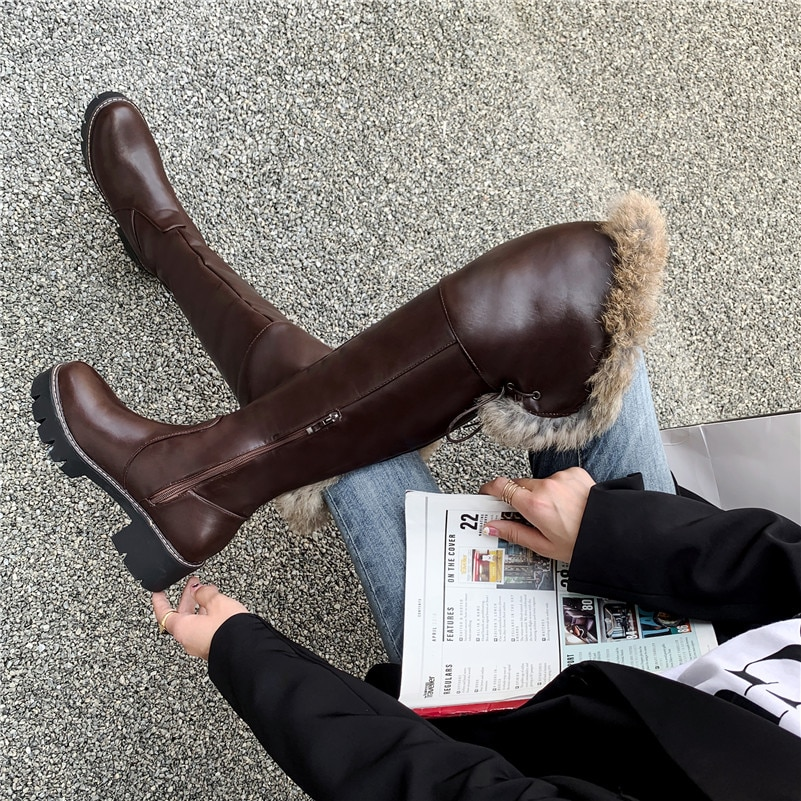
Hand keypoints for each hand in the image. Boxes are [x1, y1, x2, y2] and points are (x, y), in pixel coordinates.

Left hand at [151, 577, 248, 659]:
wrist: (247, 651)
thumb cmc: (229, 631)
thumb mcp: (217, 603)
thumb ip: (204, 593)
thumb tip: (198, 588)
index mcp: (183, 629)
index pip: (164, 613)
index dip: (160, 601)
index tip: (158, 592)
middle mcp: (188, 640)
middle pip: (181, 617)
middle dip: (187, 598)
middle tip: (192, 585)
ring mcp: (200, 646)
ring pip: (194, 623)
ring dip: (199, 607)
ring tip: (208, 594)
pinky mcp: (212, 648)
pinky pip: (204, 629)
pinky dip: (207, 616)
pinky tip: (217, 609)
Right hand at [479, 467, 594, 562]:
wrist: (614, 534)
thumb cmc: (581, 543)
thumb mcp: (544, 545)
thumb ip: (514, 533)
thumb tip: (491, 526)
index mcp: (534, 505)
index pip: (501, 487)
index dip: (490, 489)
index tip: (487, 494)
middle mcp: (546, 486)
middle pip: (519, 485)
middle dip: (519, 497)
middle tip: (529, 515)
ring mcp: (561, 477)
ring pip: (539, 482)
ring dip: (542, 494)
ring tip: (558, 513)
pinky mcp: (574, 472)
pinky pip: (557, 478)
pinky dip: (559, 488)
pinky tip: (570, 504)